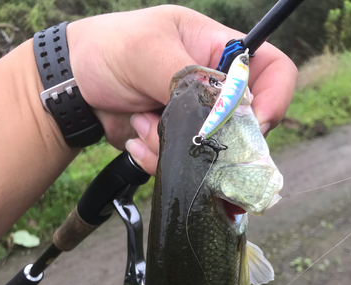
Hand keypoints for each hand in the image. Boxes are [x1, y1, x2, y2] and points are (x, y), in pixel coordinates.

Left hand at [67, 5, 296, 174]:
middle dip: (213, 138)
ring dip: (174, 148)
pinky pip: (186, 167)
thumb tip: (224, 115)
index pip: (274, 73)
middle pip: (246, 127)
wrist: (76, 86)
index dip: (274, 100)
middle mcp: (217, 90)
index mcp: (220, 53)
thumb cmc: (111, 51)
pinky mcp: (180, 145)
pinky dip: (159, 161)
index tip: (252, 125)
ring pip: (212, 155)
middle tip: (178, 130)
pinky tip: (136, 140)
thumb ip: (191, 80)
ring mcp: (198, 122)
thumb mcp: (150, 51)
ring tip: (142, 125)